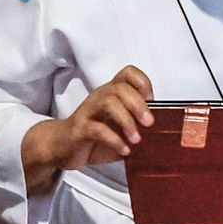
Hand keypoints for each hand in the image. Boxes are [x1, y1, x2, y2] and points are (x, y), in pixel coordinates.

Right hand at [22, 68, 154, 194]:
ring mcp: (88, 112)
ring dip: (126, 120)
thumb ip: (137, 130)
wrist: (61, 147)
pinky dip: (114, 140)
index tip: (153, 102)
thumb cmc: (92, 137)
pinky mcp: (79, 129)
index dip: (143, 82)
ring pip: (108, 102)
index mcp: (111, 94)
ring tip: (136, 139)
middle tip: (149, 124)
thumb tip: (161, 137)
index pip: (128, 73)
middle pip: (120, 88)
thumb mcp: (119, 131)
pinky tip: (123, 150)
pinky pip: (96, 129)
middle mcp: (99, 98)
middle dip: (138, 105)